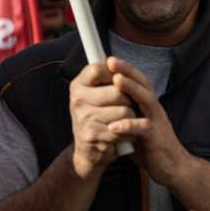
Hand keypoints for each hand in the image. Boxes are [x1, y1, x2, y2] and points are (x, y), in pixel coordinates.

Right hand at [68, 62, 136, 178]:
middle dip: (130, 99)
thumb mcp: (95, 94)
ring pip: (125, 110)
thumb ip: (105, 78)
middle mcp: (77, 100)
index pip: (99, 68)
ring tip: (125, 120)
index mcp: (78, 86)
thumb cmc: (97, 116)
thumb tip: (114, 60)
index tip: (121, 79)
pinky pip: (125, 128)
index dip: (115, 72)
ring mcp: (84, 118)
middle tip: (127, 105)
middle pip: (118, 91)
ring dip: (132, 117)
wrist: (88, 150)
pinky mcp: (94, 135)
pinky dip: (130, 132)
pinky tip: (123, 133)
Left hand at [105, 57, 190, 186]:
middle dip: (127, 71)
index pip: (139, 82)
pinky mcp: (157, 138)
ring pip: (146, 100)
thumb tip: (104, 104)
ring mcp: (157, 122)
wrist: (174, 167)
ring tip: (115, 81)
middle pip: (143, 84)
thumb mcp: (136, 125)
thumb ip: (125, 114)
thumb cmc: (151, 146)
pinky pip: (144, 129)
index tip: (109, 59)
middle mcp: (154, 109)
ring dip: (131, 89)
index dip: (126, 70)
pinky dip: (130, 126)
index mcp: (148, 106)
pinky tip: (114, 126)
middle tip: (112, 60)